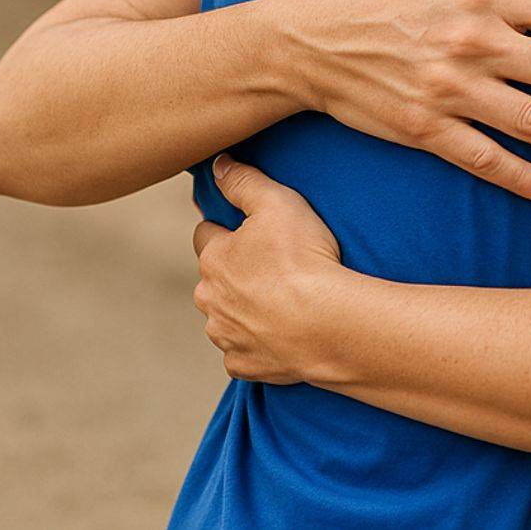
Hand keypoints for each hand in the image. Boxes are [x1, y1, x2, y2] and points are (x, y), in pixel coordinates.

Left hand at [193, 156, 342, 383]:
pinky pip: (242, 351)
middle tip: (269, 264)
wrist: (324, 323)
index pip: (206, 234)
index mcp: (214, 259)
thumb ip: (244, 180)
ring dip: (242, 308)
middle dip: (232, 271)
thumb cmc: (302, 257)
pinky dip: (256, 342)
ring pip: (225, 317)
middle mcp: (210, 300)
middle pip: (213, 279)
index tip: (243, 228)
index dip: (225, 227)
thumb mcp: (277, 202)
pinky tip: (280, 332)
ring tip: (279, 298)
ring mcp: (226, 336)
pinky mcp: (244, 365)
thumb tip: (217, 164)